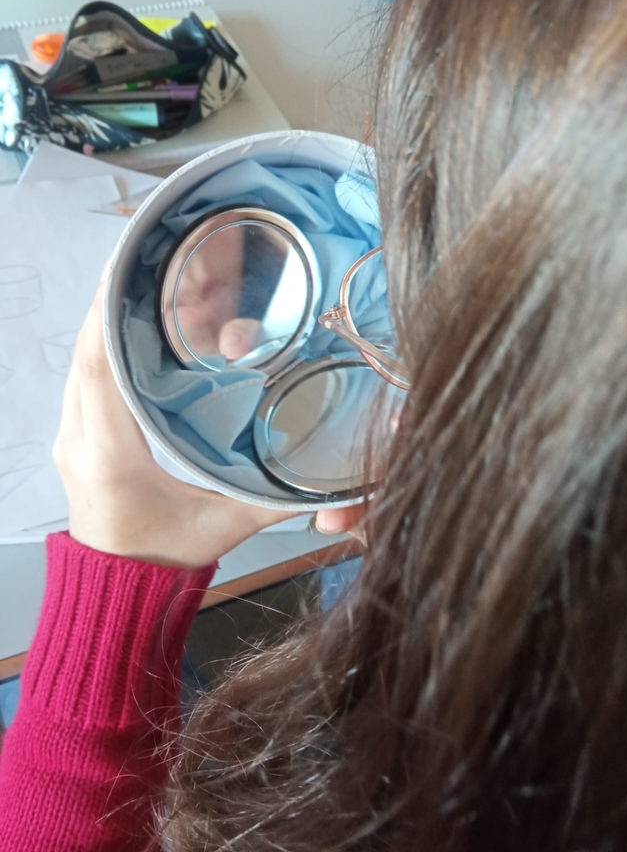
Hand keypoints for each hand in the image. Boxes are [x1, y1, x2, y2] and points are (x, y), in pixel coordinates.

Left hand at [53, 283, 295, 569]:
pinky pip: (81, 380)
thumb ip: (276, 496)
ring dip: (104, 323)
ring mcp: (71, 437)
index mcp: (111, 456)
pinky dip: (100, 346)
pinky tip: (128, 328)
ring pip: (80, 364)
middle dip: (110, 304)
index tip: (125, 273)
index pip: (98, 370)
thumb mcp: (226, 525)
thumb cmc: (165, 558)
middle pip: (85, 355)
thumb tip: (326, 471)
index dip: (107, 317)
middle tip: (143, 266)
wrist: (118, 591)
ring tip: (138, 287)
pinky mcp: (74, 438)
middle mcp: (80, 439)